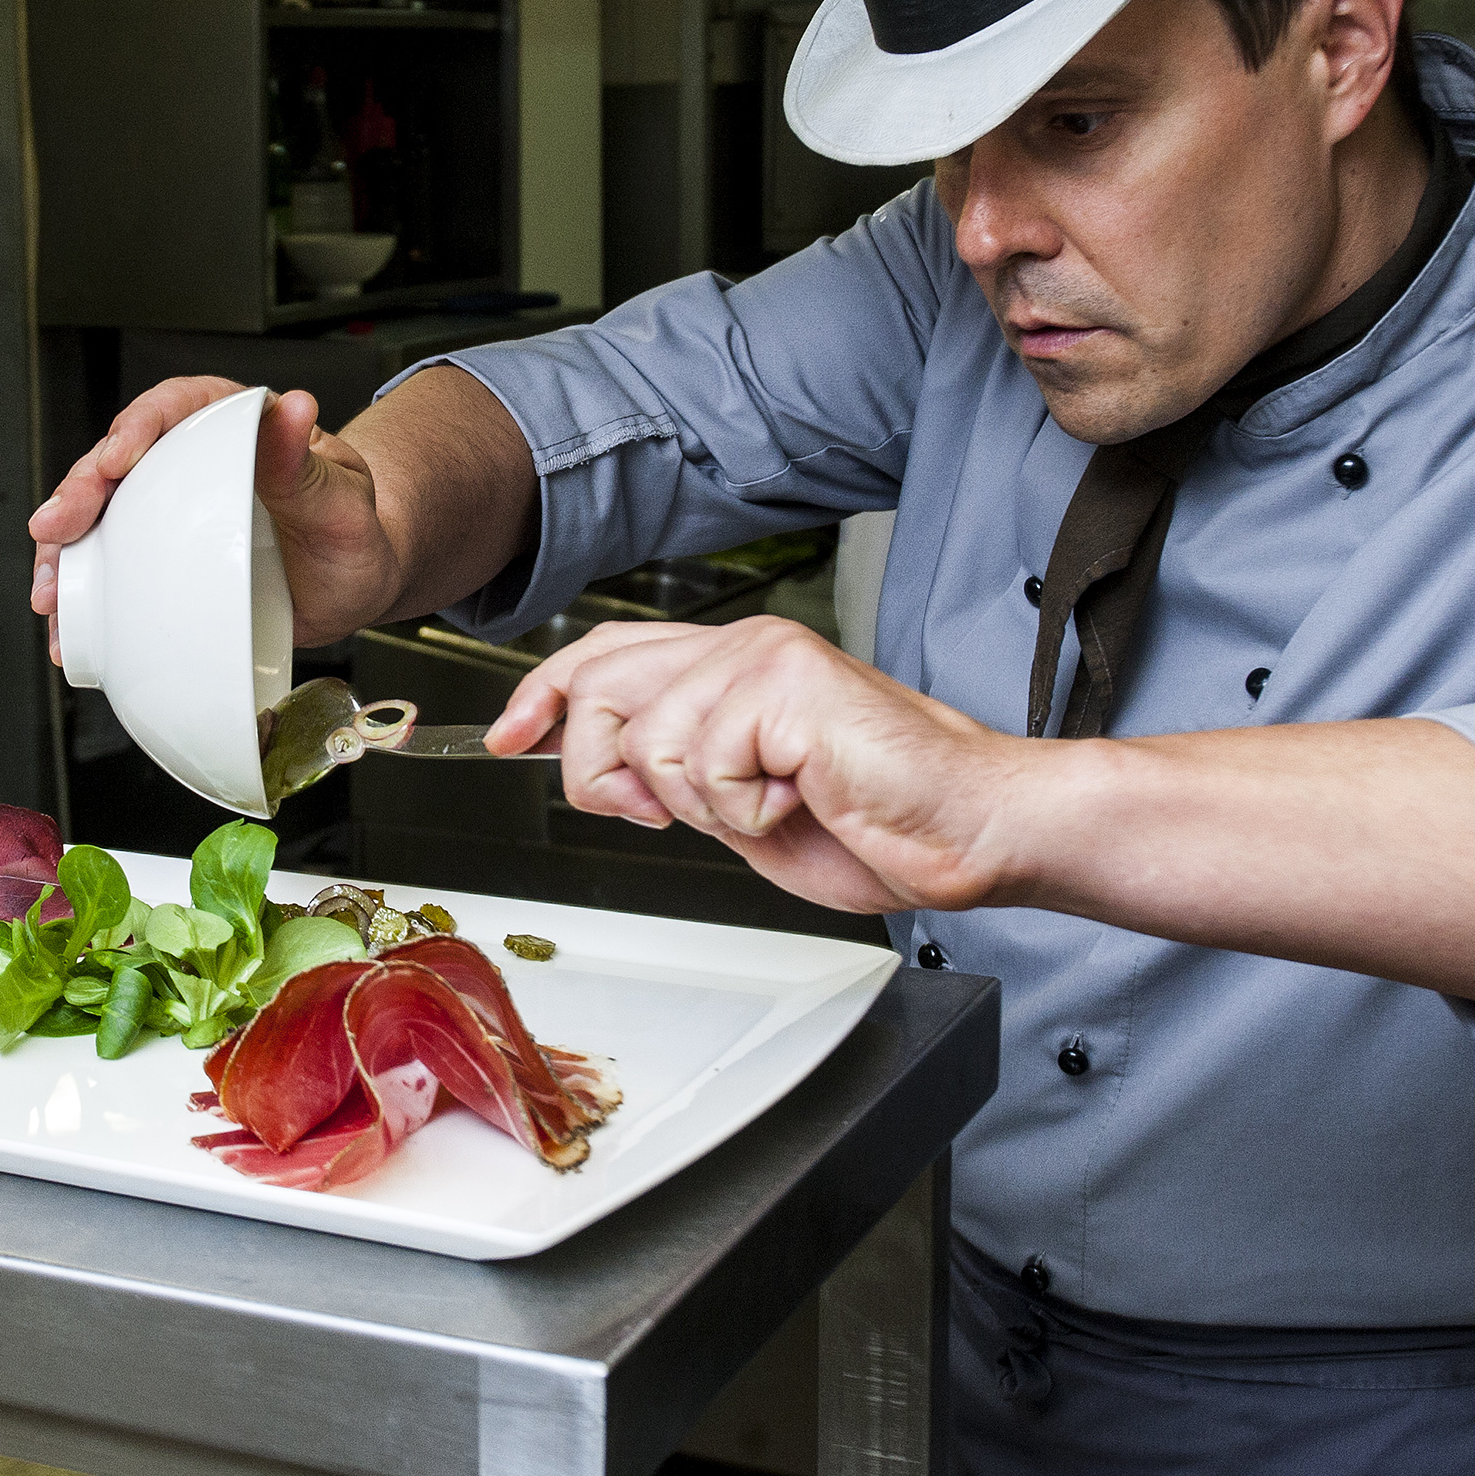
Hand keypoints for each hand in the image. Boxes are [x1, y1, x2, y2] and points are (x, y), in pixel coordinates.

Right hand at [28, 377, 410, 658]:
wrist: (353, 582)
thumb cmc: (351, 529)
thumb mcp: (339, 497)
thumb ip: (305, 461)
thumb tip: (295, 410)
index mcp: (230, 423)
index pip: (174, 407)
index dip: (136, 427)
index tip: (117, 458)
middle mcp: (188, 461)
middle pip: (118, 463)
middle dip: (78, 494)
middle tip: (57, 526)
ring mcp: (166, 513)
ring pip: (99, 519)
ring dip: (63, 553)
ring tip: (50, 589)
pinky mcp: (159, 562)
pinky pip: (110, 572)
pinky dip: (83, 600)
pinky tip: (66, 626)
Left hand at [486, 616, 1036, 914]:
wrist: (970, 831)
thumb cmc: (877, 824)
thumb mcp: (740, 807)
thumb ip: (670, 776)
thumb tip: (592, 767)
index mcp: (732, 664)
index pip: (606, 654)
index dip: (542, 694)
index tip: (503, 737)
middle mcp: (745, 644)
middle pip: (600, 689)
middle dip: (602, 773)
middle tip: (665, 815)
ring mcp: (766, 656)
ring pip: (647, 739)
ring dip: (699, 805)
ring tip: (772, 803)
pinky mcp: (787, 684)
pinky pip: (704, 765)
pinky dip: (746, 810)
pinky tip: (803, 797)